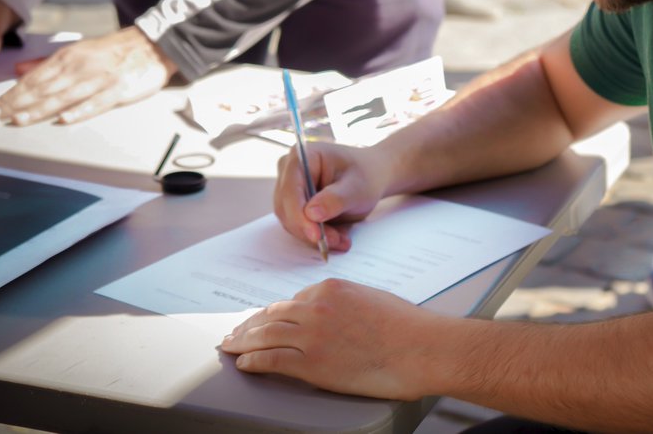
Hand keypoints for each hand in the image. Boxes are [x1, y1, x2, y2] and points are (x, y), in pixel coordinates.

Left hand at [0, 26, 176, 124]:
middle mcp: (79, 67)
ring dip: (39, 109)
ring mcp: (99, 79)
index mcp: (67, 57)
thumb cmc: (113, 51)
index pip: (32, 79)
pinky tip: (64, 120)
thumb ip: (48, 63)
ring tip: (18, 120)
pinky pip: (96, 103)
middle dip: (15, 104)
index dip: (10, 95)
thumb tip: (20, 70)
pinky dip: (80, 111)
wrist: (151, 44)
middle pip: (42, 89)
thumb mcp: (78, 51)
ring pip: (64, 96)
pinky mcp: (119, 90)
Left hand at [220, 278, 443, 399]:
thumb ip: (343, 304)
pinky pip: (270, 359)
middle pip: (271, 315)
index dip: (272, 313)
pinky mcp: (311, 362)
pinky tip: (244, 363)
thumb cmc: (407, 326)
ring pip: (264, 335)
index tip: (263, 319)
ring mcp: (311, 335)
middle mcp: (315, 307)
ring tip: (231, 347)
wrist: (422, 348)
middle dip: (250, 325)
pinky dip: (252, 361)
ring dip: (242, 342)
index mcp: (330, 288)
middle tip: (236, 332)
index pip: (291, 301)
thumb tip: (332, 317)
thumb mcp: (370, 299)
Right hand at [274, 143, 392, 252]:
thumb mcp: (356, 187)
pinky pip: (299, 227)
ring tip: (341, 239)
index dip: (299, 215)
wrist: (371, 176)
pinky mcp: (295, 205)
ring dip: (315, 236)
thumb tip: (310, 214)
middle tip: (336, 241)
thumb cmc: (365, 174)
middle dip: (310, 229)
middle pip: (286, 208)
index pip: (291, 189)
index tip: (315, 234)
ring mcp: (290, 189)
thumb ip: (334, 199)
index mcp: (302, 156)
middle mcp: (290, 171)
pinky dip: (318, 235)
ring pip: (291, 221)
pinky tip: (337, 236)